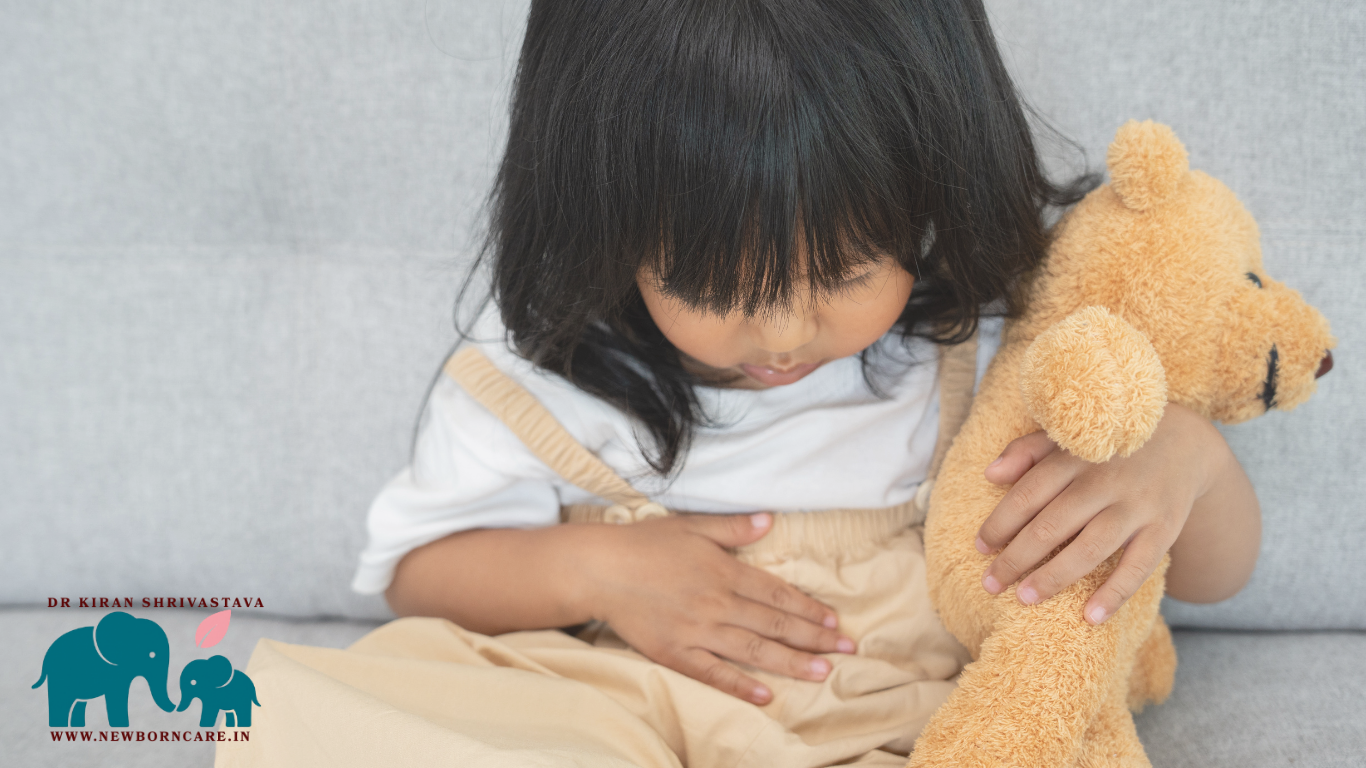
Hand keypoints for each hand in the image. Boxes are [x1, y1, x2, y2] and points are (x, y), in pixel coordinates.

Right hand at [579, 512, 856, 705]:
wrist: (599, 570)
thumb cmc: (645, 544)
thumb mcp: (692, 526)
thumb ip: (733, 527)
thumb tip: (770, 520)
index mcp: (724, 571)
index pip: (778, 593)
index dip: (810, 608)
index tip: (836, 621)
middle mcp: (717, 604)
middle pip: (775, 623)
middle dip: (815, 637)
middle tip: (848, 649)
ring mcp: (697, 632)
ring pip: (754, 650)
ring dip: (791, 662)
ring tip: (823, 672)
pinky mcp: (675, 653)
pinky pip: (714, 674)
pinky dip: (741, 686)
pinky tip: (766, 695)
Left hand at [974, 403, 1226, 624]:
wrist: (1186, 443)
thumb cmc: (1108, 449)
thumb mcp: (1069, 440)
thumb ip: (1027, 452)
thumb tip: (990, 475)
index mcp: (1076, 456)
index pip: (1028, 494)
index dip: (1000, 523)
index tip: (980, 548)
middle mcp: (1105, 480)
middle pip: (1053, 525)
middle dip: (1016, 557)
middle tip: (990, 584)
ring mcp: (1137, 506)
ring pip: (1090, 548)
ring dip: (1054, 577)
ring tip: (1024, 598)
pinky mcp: (1164, 529)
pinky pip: (1138, 567)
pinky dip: (1115, 594)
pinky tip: (1090, 617)